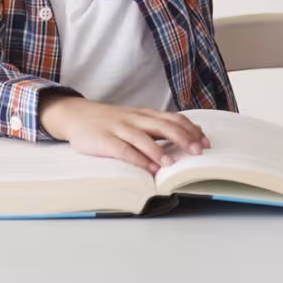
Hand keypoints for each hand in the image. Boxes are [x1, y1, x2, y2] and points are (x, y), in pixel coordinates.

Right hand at [38, 95, 205, 173]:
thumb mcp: (135, 119)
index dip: (190, 129)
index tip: (206, 141)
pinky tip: (147, 168)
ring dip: (159, 151)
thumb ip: (155, 127)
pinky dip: (137, 159)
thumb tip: (184, 139)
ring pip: (143, 138)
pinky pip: (123, 150)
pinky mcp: (105, 140)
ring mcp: (119, 129)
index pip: (172, 119)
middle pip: (163, 126)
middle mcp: (135, 119)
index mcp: (144, 114)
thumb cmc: (110, 120)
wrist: (77, 115)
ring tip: (171, 164)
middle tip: (198, 152)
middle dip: (183, 139)